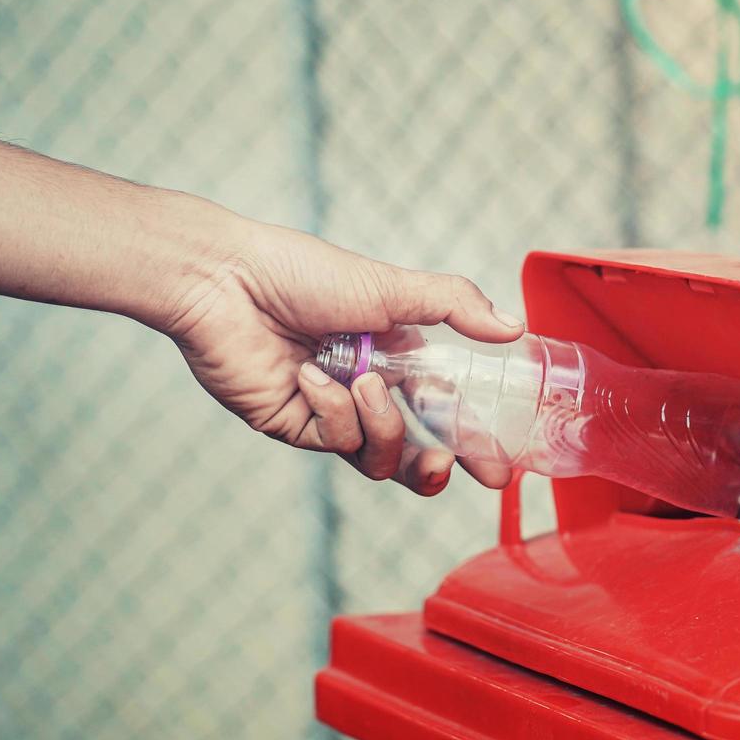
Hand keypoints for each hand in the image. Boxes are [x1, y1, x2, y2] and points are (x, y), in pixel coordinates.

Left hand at [163, 219, 523, 494]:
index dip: (473, 440)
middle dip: (436, 466)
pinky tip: (311, 377)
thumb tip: (514, 326)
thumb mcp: (391, 286)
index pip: (445, 409)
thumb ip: (456, 307)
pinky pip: (335, 442)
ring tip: (365, 384)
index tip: (497, 467)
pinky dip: (332, 411)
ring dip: (381, 424)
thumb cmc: (302, 273)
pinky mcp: (294, 427)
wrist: (226, 281)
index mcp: (395, 355)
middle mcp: (365, 389)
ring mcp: (330, 413)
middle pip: (414, 450)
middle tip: (449, 465)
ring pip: (379, 456)